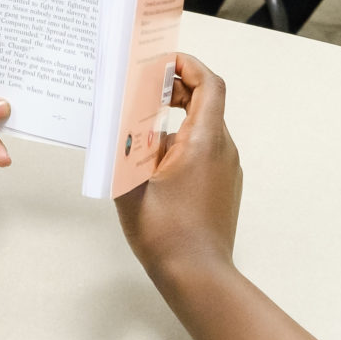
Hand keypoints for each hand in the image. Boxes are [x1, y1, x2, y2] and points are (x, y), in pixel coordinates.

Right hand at [115, 54, 242, 279]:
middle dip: (176, 92)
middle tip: (145, 93)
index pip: (208, 84)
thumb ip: (121, 147)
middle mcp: (223, 150)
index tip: (164, 63)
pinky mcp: (225, 187)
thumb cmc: (166, 234)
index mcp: (204, 141)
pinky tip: (156, 165)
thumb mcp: (130, 185)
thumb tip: (112, 121)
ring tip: (142, 133)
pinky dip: (184, 144)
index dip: (188, 66)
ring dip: (177, 121)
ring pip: (205, 129)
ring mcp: (228, 170)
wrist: (198, 276)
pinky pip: (207, 152)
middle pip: (207, 103)